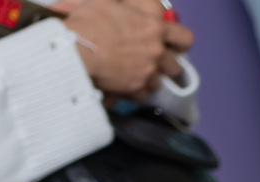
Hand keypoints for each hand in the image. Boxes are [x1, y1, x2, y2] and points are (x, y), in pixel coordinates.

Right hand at [64, 0, 179, 98]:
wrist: (75, 49)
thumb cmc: (88, 22)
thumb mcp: (105, 1)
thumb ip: (121, 3)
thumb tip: (121, 3)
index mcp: (154, 28)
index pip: (185, 37)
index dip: (181, 42)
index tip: (175, 45)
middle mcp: (156, 52)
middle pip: (175, 66)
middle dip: (166, 64)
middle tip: (152, 61)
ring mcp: (148, 72)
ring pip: (159, 81)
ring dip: (150, 78)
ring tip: (135, 72)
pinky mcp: (136, 88)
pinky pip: (143, 93)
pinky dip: (135, 90)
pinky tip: (125, 83)